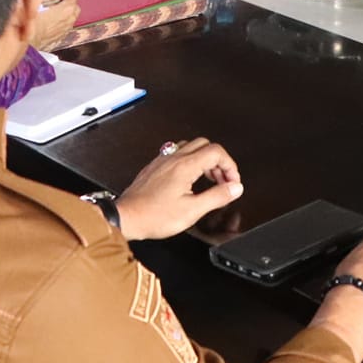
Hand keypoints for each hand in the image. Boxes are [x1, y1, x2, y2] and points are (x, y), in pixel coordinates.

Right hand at [30, 0, 81, 49]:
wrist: (27, 43)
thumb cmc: (32, 19)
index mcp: (69, 7)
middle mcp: (71, 18)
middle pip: (73, 3)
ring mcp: (67, 28)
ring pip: (69, 14)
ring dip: (62, 9)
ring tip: (47, 9)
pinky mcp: (61, 36)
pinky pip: (64, 23)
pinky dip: (59, 19)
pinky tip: (46, 20)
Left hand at [116, 138, 242, 240]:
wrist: (127, 217)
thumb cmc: (154, 215)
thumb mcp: (192, 211)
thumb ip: (217, 197)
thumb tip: (235, 188)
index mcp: (185, 166)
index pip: (216, 152)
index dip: (230, 166)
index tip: (232, 182)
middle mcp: (173, 158)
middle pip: (205, 145)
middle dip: (219, 161)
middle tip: (222, 180)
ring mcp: (163, 160)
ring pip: (191, 146)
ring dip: (204, 160)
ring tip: (208, 180)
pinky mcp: (155, 166)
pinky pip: (177, 153)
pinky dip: (190, 161)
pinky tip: (189, 179)